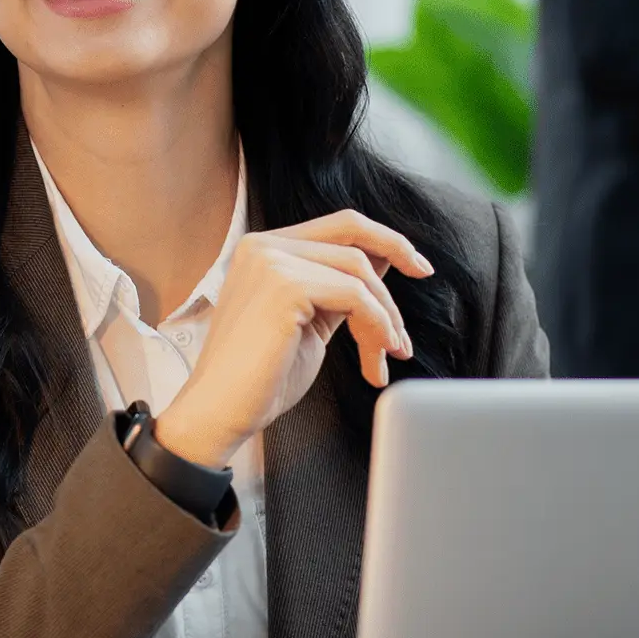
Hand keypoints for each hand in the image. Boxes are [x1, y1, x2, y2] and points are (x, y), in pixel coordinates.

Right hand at [154, 210, 432, 468]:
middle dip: (394, 280)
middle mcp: (264, 245)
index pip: (341, 225)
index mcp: (265, 248)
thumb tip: (384, 262)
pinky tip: (375, 360)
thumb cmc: (261, 377)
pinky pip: (355, 296)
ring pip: (359, 272)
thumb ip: (339, 287)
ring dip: (384, 318)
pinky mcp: (284, 286)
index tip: (418, 266)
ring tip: (384, 357)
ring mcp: (272, 262)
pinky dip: (376, 327)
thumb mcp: (310, 320)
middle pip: (355, 240)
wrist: (220, 412)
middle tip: (405, 329)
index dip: (387, 240)